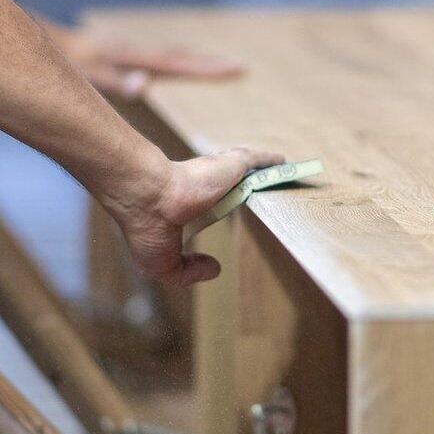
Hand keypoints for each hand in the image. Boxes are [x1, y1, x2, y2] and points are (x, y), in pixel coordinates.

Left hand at [45, 22, 244, 99]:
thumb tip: (145, 86)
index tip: (237, 69)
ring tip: (218, 67)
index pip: (179, 64)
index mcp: (134, 57)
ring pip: (169, 56)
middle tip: (240, 68)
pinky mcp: (120, 56)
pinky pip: (156, 59)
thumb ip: (114, 81)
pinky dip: (174, 62)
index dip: (208, 68)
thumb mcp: (88, 74)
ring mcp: (128, 52)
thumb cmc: (65, 62)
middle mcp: (135, 52)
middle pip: (180, 56)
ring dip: (194, 61)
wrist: (46, 42)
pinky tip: (175, 69)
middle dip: (210, 63)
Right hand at [104, 147, 283, 285]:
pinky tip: (283, 163)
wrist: (151, 197)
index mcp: (181, 207)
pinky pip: (256, 161)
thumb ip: (186, 272)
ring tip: (276, 179)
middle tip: (255, 195)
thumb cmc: (149, 228)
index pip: (200, 206)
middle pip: (225, 186)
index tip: (217, 212)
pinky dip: (269, 161)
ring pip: (243, 172)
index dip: (209, 209)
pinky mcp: (231, 165)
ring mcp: (215, 174)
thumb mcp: (162, 266)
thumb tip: (216, 268)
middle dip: (237, 187)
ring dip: (258, 173)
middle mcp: (198, 187)